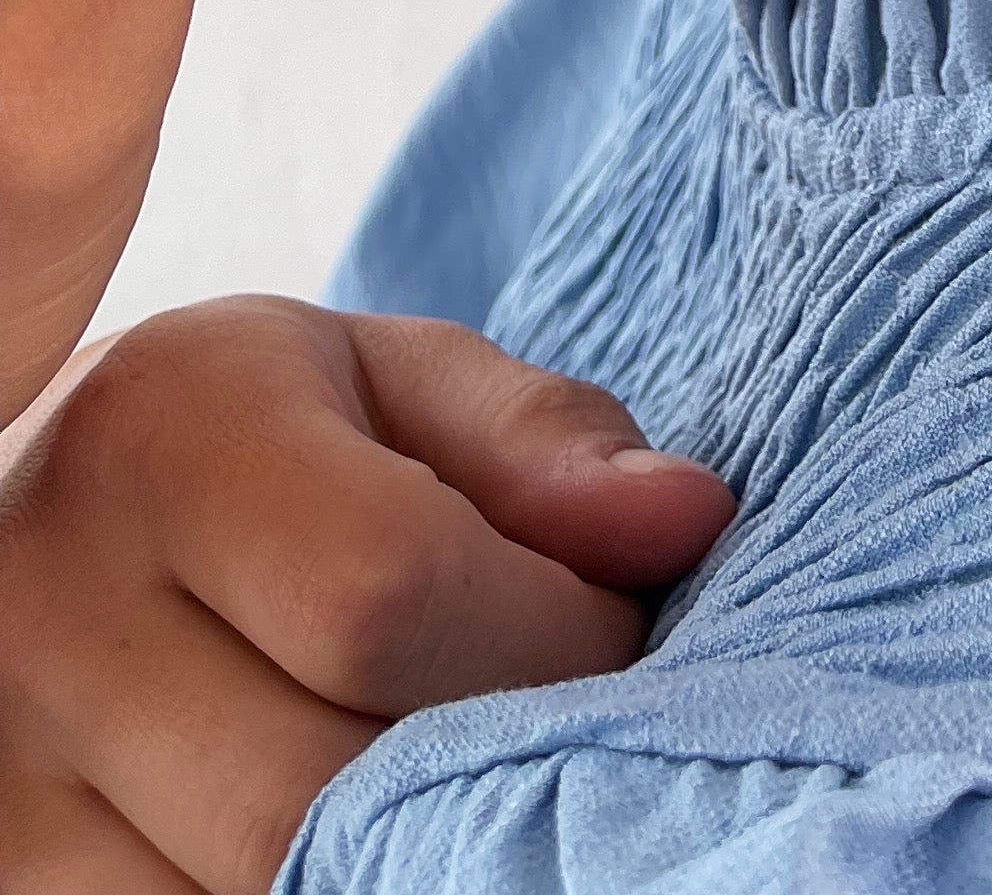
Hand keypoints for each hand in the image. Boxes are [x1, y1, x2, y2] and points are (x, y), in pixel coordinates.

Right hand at [0, 296, 737, 891]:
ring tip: (453, 777)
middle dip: (492, 769)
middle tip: (549, 726)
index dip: (549, 634)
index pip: (386, 592)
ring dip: (408, 859)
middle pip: (326, 787)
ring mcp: (3, 788)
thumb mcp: (402, 382)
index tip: (612, 627)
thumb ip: (546, 444)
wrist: (40, 528)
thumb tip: (686, 521)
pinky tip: (364, 841)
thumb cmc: (268, 439)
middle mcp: (48, 615)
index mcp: (163, 433)